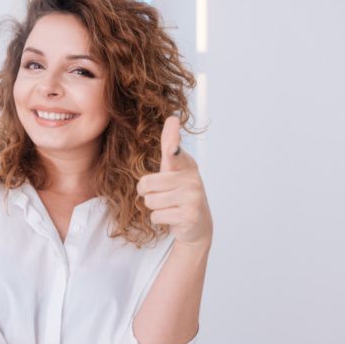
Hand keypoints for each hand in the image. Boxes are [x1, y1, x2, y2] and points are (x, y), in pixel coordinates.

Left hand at [136, 115, 212, 249]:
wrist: (197, 225)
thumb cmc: (180, 193)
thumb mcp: (174, 168)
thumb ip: (170, 145)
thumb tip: (172, 118)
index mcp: (186, 164)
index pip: (174, 152)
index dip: (172, 145)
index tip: (172, 133)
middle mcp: (192, 179)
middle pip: (147, 184)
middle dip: (147, 193)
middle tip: (161, 195)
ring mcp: (192, 198)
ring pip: (150, 201)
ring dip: (154, 207)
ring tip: (168, 206)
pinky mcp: (189, 216)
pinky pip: (156, 216)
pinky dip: (160, 219)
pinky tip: (173, 216)